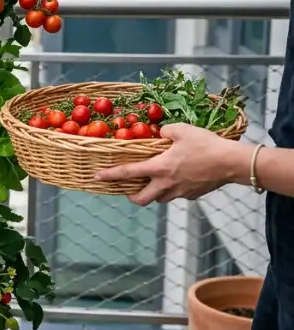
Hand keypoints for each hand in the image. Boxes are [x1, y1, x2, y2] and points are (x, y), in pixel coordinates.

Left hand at [92, 123, 247, 205]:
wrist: (232, 163)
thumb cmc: (206, 145)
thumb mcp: (183, 130)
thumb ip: (166, 131)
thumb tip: (161, 133)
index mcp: (159, 168)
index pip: (127, 173)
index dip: (110, 175)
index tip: (97, 177)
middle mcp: (166, 184)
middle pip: (141, 199)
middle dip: (131, 196)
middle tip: (128, 190)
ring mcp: (180, 192)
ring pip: (160, 199)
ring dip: (153, 192)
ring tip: (155, 181)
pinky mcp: (193, 195)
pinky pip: (177, 195)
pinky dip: (173, 189)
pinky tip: (179, 178)